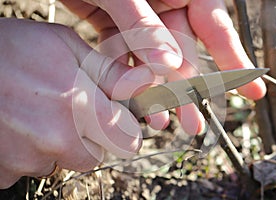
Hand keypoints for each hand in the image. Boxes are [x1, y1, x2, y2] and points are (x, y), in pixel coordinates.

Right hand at [0, 18, 151, 187]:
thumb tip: (144, 84)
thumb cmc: (9, 49)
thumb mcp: (65, 47)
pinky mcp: (3, 172)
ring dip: (54, 145)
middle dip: (88, 138)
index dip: (123, 131)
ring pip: (59, 162)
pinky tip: (16, 127)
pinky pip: (28, 169)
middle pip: (93, 155)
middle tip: (68, 112)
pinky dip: (27, 152)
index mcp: (80, 106)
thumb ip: (109, 72)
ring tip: (36, 114)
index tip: (116, 122)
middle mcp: (56, 139)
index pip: (127, 140)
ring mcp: (27, 159)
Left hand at [60, 0, 266, 133]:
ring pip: (155, 60)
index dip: (233, 60)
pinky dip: (129, 77)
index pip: (215, 26)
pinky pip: (128, 55)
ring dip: (157, 91)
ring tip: (164, 122)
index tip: (250, 88)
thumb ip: (144, 25)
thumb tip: (167, 65)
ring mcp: (142, 16)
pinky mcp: (117, 24)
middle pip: (183, 52)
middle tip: (194, 124)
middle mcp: (167, 3)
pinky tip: (135, 101)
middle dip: (187, 91)